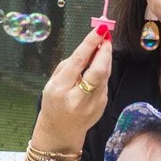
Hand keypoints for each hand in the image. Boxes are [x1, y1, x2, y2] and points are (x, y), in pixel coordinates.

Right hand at [33, 30, 112, 151]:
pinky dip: (103, 72)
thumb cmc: (54, 101)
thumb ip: (71, 64)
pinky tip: (98, 67)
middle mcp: (78, 98)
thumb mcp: (54, 82)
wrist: (60, 130)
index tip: (100, 30)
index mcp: (61, 89)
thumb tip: (91, 46)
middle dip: (104, 51)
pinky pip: (105, 84)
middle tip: (106, 37)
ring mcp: (93, 104)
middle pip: (98, 71)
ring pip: (105, 75)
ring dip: (105, 59)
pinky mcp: (102, 106)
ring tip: (103, 47)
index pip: (78, 62)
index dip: (91, 44)